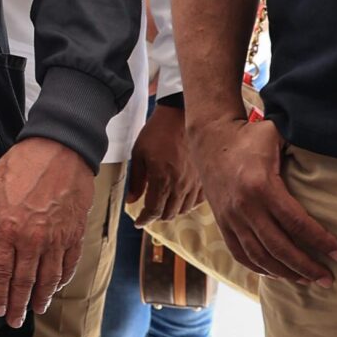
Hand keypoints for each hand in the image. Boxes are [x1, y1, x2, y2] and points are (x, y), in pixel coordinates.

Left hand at [0, 138, 95, 325]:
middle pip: (24, 281)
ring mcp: (56, 238)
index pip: (0, 271)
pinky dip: (63, 278)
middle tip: (16, 321)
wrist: (62, 148)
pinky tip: (57, 287)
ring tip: (37, 310)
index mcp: (7, 228)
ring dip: (42, 297)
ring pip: (48, 278)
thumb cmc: (25, 163)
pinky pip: (69, 263)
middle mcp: (31, 239)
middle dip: (19, 304)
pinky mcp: (74, 232)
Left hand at [127, 106, 201, 223]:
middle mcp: (180, 185)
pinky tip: (181, 198)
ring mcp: (195, 182)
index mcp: (162, 179)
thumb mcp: (139, 154)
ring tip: (164, 205)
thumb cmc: (157, 132)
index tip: (138, 222)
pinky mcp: (204, 176)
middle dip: (156, 215)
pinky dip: (188, 203)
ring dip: (172, 211)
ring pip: (184, 209)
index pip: (153, 210)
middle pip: (169, 213)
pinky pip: (198, 200)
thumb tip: (132, 201)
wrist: (180, 115)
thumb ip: (136, 180)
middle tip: (149, 211)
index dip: (144, 219)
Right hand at [192, 115, 336, 283]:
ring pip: (259, 256)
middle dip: (306, 267)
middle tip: (328, 279)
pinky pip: (240, 254)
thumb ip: (303, 147)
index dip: (320, 241)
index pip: (296, 223)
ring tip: (307, 280)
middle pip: (279, 247)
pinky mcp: (222, 223)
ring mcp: (230, 218)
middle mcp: (244, 207)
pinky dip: (260, 268)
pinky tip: (278, 274)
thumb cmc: (249, 136)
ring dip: (285, 273)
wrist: (209, 139)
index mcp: (260, 186)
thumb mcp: (276, 134)